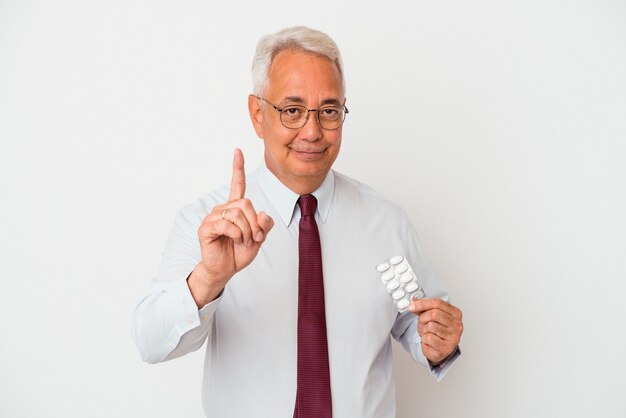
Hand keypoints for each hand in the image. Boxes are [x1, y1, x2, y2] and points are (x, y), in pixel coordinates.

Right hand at [188, 149, 273, 306]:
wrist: (225, 269)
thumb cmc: (238, 252)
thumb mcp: (259, 238)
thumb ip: (265, 225)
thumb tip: (263, 213)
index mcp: (234, 208)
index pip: (237, 184)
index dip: (238, 168)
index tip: (237, 151)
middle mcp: (222, 209)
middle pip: (245, 203)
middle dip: (255, 223)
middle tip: (254, 237)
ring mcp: (213, 217)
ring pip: (238, 214)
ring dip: (246, 231)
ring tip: (243, 241)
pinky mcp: (206, 228)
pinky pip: (227, 225)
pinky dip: (236, 235)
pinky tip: (234, 241)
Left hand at [409, 298, 462, 364]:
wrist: (440, 350)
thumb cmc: (437, 332)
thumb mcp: (431, 317)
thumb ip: (424, 308)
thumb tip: (414, 301)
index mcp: (455, 313)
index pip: (438, 303)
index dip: (423, 303)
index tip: (412, 306)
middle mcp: (457, 324)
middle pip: (434, 314)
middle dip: (423, 318)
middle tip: (421, 323)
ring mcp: (453, 337)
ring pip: (431, 326)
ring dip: (424, 329)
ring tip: (427, 333)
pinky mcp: (446, 347)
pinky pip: (429, 338)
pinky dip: (425, 339)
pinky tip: (430, 341)